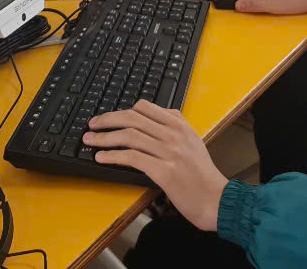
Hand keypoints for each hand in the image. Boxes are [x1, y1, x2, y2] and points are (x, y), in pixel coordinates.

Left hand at [84, 102, 227, 230]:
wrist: (216, 199)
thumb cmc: (203, 174)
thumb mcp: (193, 141)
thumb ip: (177, 125)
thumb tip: (158, 114)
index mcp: (180, 125)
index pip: (144, 107)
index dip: (122, 111)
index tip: (108, 117)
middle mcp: (173, 134)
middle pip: (132, 118)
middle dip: (108, 120)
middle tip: (92, 125)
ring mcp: (169, 152)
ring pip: (129, 136)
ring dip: (105, 138)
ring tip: (90, 141)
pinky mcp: (164, 171)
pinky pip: (132, 157)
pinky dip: (113, 156)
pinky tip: (101, 158)